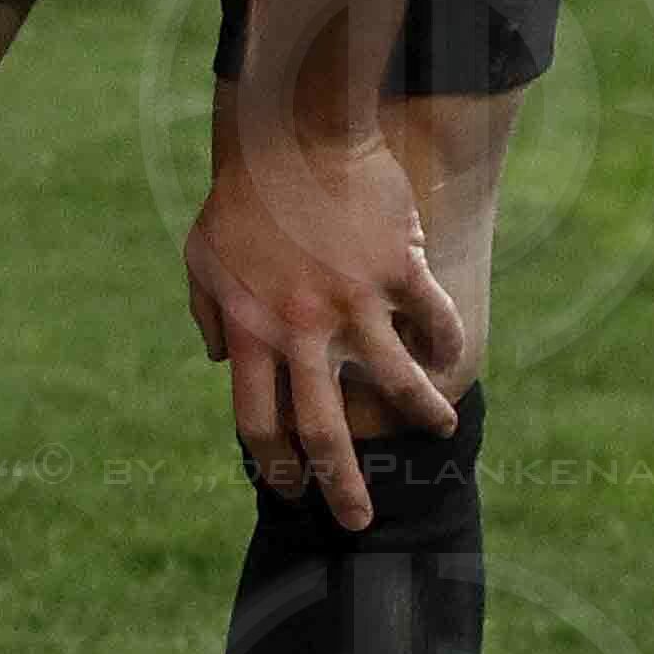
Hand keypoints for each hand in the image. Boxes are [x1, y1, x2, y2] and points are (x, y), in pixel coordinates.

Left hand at [186, 127, 461, 526]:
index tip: (292, 491)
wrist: (290, 133)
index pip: (258, 421)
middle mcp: (301, 328)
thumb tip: (215, 359)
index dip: (275, 465)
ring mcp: (353, 301)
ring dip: (423, 413)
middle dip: (342, 484)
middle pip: (322, 430)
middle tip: (358, 520)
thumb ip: (209, 314)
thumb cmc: (241, 197)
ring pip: (398, 382)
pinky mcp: (398, 269)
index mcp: (249, 331)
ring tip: (441, 428)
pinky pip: (434, 321)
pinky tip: (452, 356)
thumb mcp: (201, 257)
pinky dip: (447, 344)